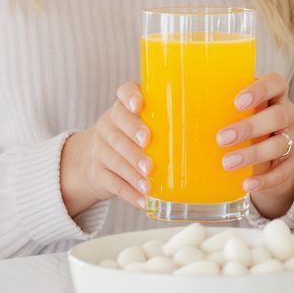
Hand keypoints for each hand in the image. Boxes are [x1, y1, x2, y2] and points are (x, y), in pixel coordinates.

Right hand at [60, 81, 150, 216]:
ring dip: (133, 172)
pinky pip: (112, 183)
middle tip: (148, 150)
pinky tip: (143, 200)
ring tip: (148, 183)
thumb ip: (162, 121)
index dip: (130, 97)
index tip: (138, 105)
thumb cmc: (129, 136)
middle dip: (134, 142)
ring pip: (115, 159)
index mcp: (122, 108)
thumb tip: (204, 132)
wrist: (89, 158)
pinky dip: (128, 193)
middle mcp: (108, 125)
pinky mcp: (96, 173)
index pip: (123, 93)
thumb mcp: (138, 122)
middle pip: (118, 132)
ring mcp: (99, 150)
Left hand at [216, 72, 293, 219]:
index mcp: (274, 93)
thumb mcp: (229, 111)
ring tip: (227, 163)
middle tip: (221, 138)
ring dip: (253, 154)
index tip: (237, 102)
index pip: (275, 82)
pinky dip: (266, 179)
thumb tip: (160, 105)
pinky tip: (247, 185)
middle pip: (278, 116)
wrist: (265, 155)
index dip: (260, 90)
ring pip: (282, 144)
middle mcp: (288, 112)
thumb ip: (211, 105)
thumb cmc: (239, 123)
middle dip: (250, 127)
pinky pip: (287, 170)